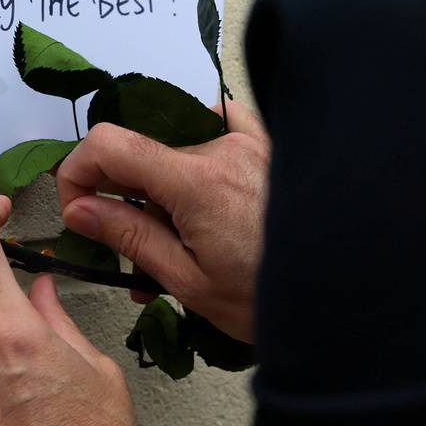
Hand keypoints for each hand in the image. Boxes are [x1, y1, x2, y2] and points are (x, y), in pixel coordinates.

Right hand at [57, 103, 270, 342]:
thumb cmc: (274, 302)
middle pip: (143, 154)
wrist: (348, 301)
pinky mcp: (273, 146)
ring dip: (164, 191)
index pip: (109, 144)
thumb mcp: (190, 283)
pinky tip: (205, 182)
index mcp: (197, 181)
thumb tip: (78, 208)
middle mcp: (223, 147)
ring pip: (178, 151)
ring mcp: (252, 142)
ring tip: (178, 243)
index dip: (77, 171)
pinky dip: (201, 145)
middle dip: (125, 198)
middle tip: (133, 253)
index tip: (78, 208)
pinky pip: (224, 122)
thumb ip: (130, 236)